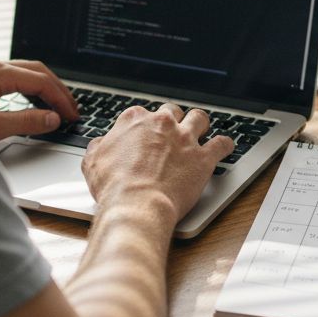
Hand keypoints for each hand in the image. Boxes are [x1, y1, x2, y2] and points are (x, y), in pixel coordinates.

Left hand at [0, 60, 78, 140]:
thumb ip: (26, 122)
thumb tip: (52, 119)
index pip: (41, 81)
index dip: (60, 99)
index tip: (71, 115)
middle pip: (36, 70)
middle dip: (57, 89)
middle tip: (72, 109)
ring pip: (25, 72)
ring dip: (44, 87)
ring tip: (57, 106)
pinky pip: (12, 77)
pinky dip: (29, 88)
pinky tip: (31, 102)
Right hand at [81, 104, 234, 224]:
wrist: (137, 204)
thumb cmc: (113, 186)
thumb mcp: (93, 162)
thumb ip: (99, 147)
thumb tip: (102, 144)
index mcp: (134, 120)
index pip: (141, 114)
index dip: (144, 126)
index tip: (145, 136)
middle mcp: (162, 123)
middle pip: (172, 112)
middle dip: (172, 121)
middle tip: (172, 134)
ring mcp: (185, 138)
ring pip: (199, 119)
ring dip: (200, 124)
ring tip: (201, 131)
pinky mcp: (203, 157)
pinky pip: (222, 144)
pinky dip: (225, 145)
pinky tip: (225, 147)